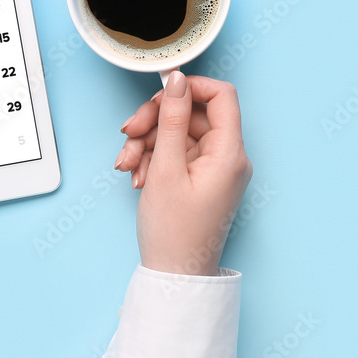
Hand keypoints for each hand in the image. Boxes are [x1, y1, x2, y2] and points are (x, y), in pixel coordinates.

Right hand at [115, 72, 252, 275]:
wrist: (174, 276)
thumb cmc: (174, 232)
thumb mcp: (165, 168)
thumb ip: (171, 119)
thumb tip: (177, 81)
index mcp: (229, 153)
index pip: (220, 95)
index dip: (189, 87)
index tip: (160, 93)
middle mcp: (228, 157)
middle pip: (192, 115)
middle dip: (155, 121)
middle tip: (128, 133)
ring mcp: (215, 168)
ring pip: (179, 133)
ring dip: (148, 143)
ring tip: (127, 165)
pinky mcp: (201, 178)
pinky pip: (177, 153)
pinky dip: (154, 159)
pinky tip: (138, 176)